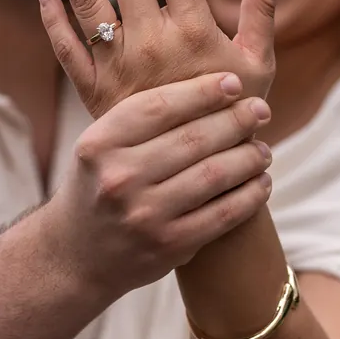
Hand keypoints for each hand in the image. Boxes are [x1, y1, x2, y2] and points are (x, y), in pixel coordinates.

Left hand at [34, 0, 279, 117]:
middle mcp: (151, 44)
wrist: (201, 182)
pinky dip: (52, 18)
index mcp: (194, 31)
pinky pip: (67, 48)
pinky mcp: (94, 93)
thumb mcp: (261, 60)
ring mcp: (117, 68)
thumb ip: (264, 3)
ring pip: (85, 0)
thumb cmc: (239, 116)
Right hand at [41, 71, 274, 298]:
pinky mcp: (170, 246)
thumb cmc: (98, 186)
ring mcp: (145, 215)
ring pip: (215, 174)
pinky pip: (224, 214)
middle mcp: (119, 177)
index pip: (161, 106)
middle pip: (194, 138)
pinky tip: (261, 182)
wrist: (76, 255)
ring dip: (249, 157)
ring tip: (263, 149)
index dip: (204, 91)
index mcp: (100, 143)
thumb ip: (143, 119)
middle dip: (237, 120)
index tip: (234, 82)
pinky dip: (250, 195)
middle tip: (260, 110)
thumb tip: (213, 86)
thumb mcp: (100, 146)